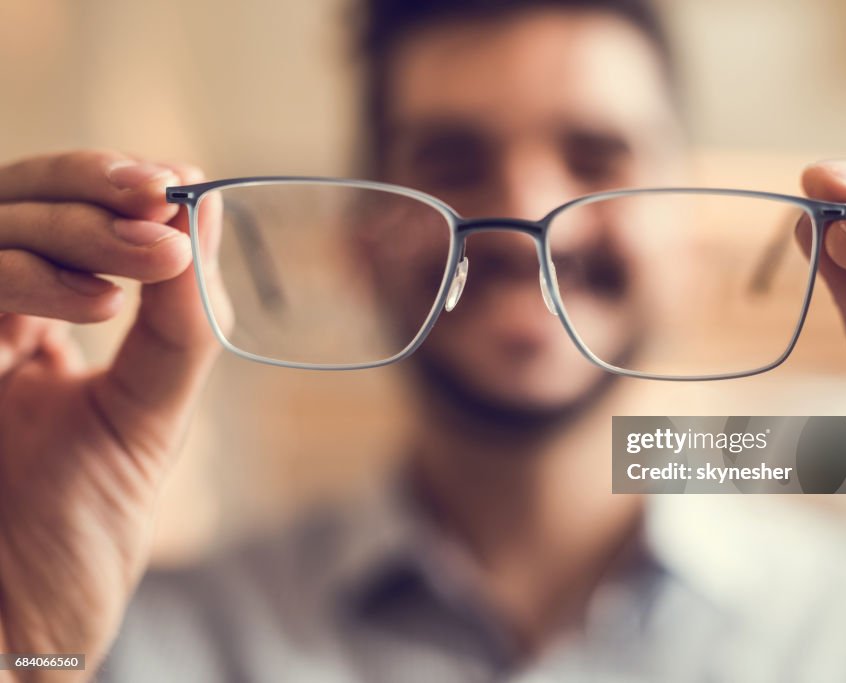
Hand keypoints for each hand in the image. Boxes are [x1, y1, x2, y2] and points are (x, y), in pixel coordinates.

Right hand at [0, 150, 225, 681]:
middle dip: (91, 189)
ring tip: (158, 257)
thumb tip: (207, 209)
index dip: (111, 186)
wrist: (18, 630)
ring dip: (76, 228)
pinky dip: (27, 280)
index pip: (62, 217)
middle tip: (164, 194)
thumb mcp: (147, 415)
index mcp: (34, 326)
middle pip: (13, 203)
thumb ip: (179, 322)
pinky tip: (102, 305)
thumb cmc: (75, 533)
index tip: (181, 183)